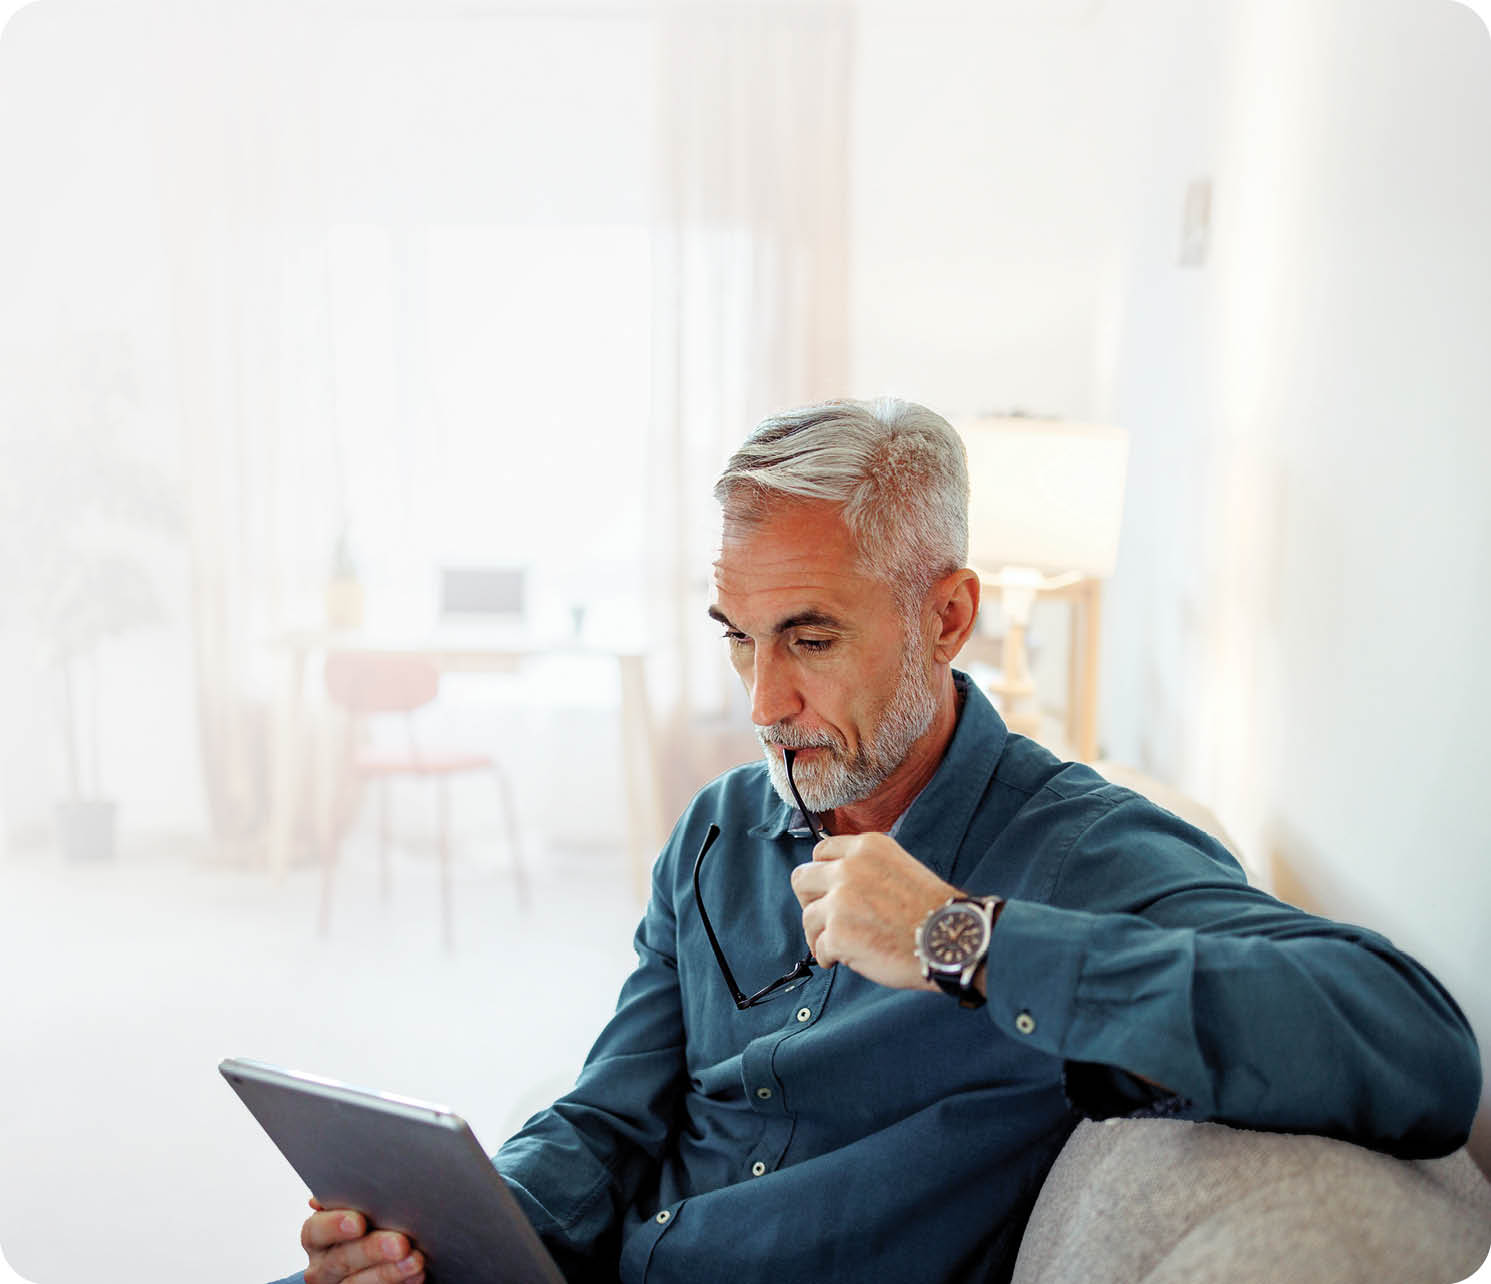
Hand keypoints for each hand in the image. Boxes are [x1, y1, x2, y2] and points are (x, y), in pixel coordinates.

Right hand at [301, 1197, 425, 1283]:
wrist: (385, 1254)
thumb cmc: (376, 1219)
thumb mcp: (365, 1207)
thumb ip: (361, 1198)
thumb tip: (365, 1181)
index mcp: (318, 1236)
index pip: (315, 1230)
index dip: (334, 1226)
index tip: (359, 1222)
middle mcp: (323, 1264)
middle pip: (340, 1259)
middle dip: (372, 1250)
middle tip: (401, 1243)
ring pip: (355, 1283)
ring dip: (389, 1272)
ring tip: (416, 1261)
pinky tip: (416, 1275)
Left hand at [789, 832, 952, 990]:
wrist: (952, 938)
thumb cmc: (931, 910)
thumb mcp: (899, 866)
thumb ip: (865, 868)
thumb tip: (835, 884)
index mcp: (866, 847)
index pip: (820, 852)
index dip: (821, 875)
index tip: (827, 891)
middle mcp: (849, 868)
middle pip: (801, 879)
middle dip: (810, 901)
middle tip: (824, 918)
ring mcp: (841, 901)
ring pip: (807, 918)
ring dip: (820, 934)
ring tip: (838, 946)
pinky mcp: (839, 934)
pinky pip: (819, 948)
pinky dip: (829, 957)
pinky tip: (845, 960)